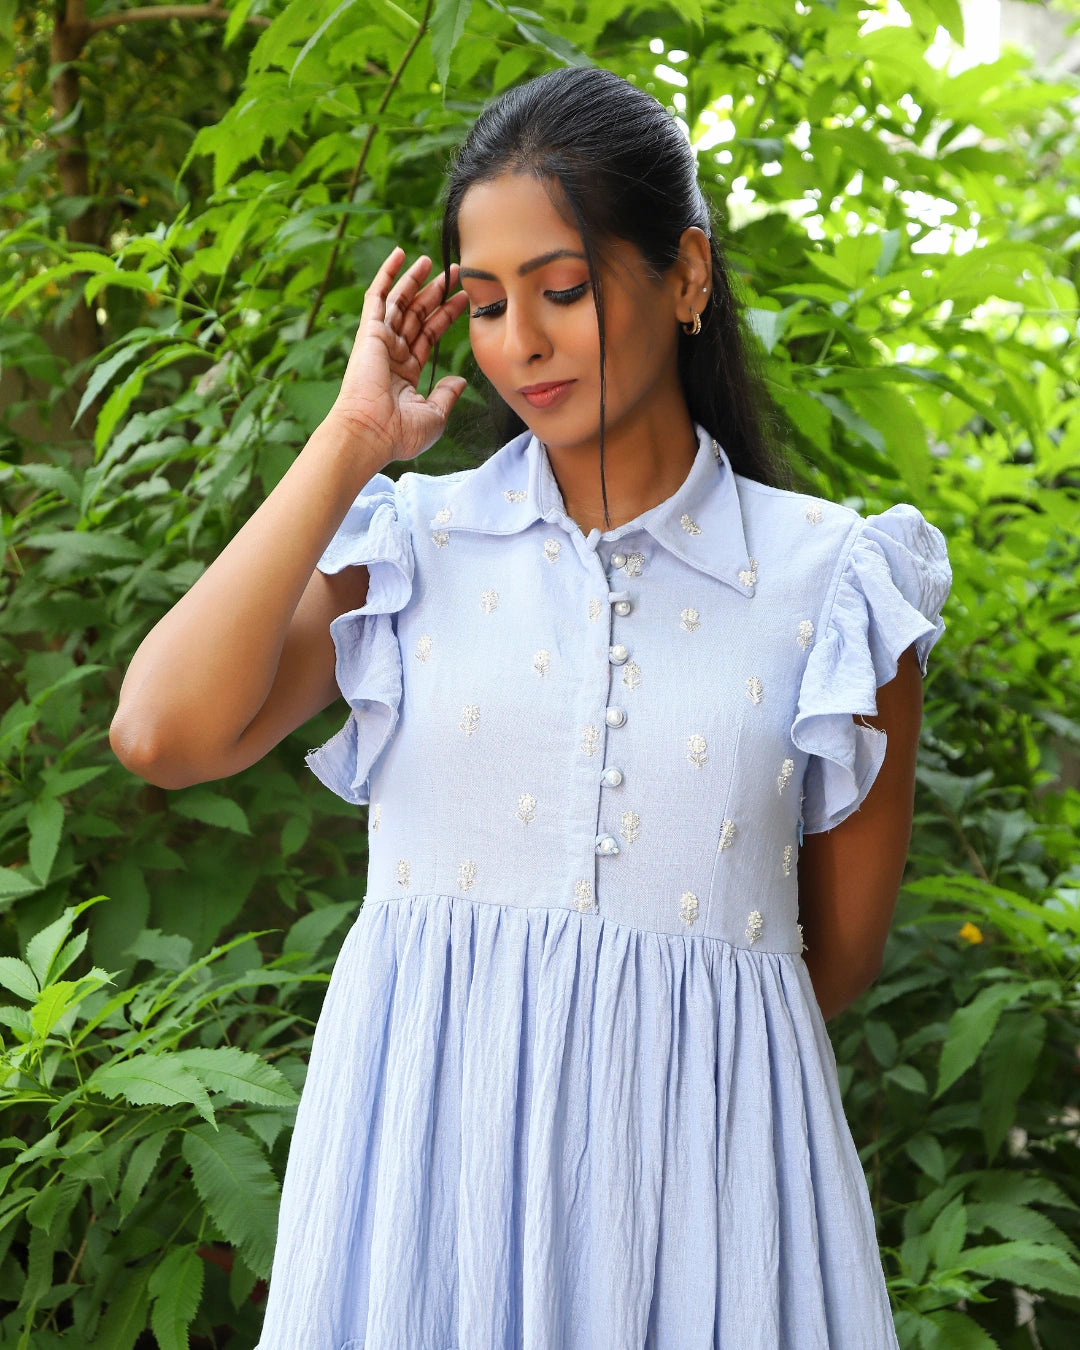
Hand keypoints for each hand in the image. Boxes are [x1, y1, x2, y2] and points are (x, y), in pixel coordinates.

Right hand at [326, 246, 470, 463]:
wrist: (371, 433)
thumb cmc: (399, 433)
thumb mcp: (434, 414)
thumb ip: (447, 393)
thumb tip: (460, 380)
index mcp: (406, 372)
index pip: (429, 335)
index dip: (446, 315)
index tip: (464, 299)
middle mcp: (392, 354)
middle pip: (418, 314)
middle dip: (436, 293)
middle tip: (455, 273)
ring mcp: (380, 341)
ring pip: (401, 302)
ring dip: (415, 279)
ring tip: (433, 261)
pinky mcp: (369, 332)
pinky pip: (378, 296)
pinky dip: (388, 274)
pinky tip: (400, 255)